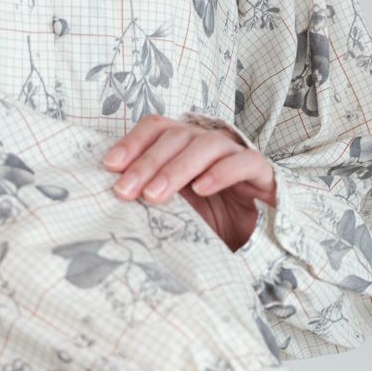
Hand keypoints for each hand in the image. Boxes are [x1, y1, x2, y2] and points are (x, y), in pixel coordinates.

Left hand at [102, 113, 276, 251]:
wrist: (257, 242)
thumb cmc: (213, 225)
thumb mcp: (177, 212)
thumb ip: (153, 197)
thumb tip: (116, 197)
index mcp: (186, 148)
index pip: (157, 128)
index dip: (132, 142)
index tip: (109, 166)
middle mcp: (209, 144)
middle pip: (177, 136)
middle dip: (147, 163)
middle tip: (125, 191)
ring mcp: (237, 155)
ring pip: (207, 146)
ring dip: (177, 169)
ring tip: (155, 196)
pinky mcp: (262, 172)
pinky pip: (244, 162)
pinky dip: (221, 173)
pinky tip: (201, 189)